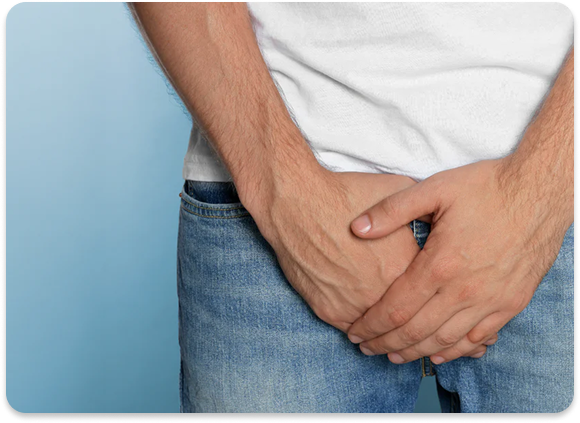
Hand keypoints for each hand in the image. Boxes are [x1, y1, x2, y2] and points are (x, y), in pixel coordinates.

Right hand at [251, 166, 420, 332]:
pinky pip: (351, 329)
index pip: (429, 289)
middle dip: (410, 312)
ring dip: (383, 327)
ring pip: (380, 328)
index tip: (423, 285)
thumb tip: (439, 217)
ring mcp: (356, 304)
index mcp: (409, 265)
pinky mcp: (329, 310)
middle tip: (409, 311)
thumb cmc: (347, 193)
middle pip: (407, 313)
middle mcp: (386, 291)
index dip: (426, 286)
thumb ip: (422, 210)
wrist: (299, 201)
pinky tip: (362, 321)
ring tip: (385, 322)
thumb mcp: (398, 189)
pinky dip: (357, 327)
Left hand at [347, 159, 569, 363]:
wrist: (540, 192)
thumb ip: (392, 210)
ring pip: (445, 340)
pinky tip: (438, 353)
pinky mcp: (511, 303)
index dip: (372, 325)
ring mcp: (490, 300)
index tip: (355, 332)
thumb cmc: (487, 187)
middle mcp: (464, 290)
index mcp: (440, 264)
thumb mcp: (434, 189)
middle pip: (416, 331)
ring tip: (393, 356)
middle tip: (366, 349)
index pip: (396, 308)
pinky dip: (455, 350)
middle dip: (386, 344)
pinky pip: (478, 338)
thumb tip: (356, 228)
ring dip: (415, 352)